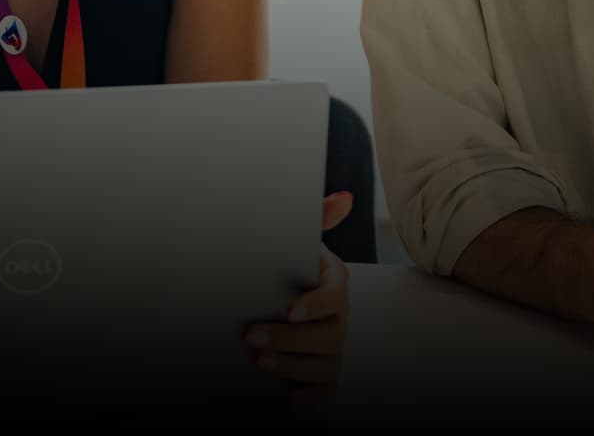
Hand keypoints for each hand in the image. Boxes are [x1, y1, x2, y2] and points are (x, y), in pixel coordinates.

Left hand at [242, 191, 351, 403]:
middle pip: (326, 336)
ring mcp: (335, 347)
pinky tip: (287, 397)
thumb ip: (318, 215)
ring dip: (290, 366)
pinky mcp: (325, 372)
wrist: (286, 293)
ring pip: (323, 365)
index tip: (288, 311)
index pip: (334, 297)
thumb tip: (344, 197)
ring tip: (256, 359)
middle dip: (287, 340)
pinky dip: (309, 396)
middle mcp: (339, 318)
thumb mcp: (301, 236)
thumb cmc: (291, 262)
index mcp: (335, 282)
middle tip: (250, 335)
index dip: (314, 306)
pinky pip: (325, 390)